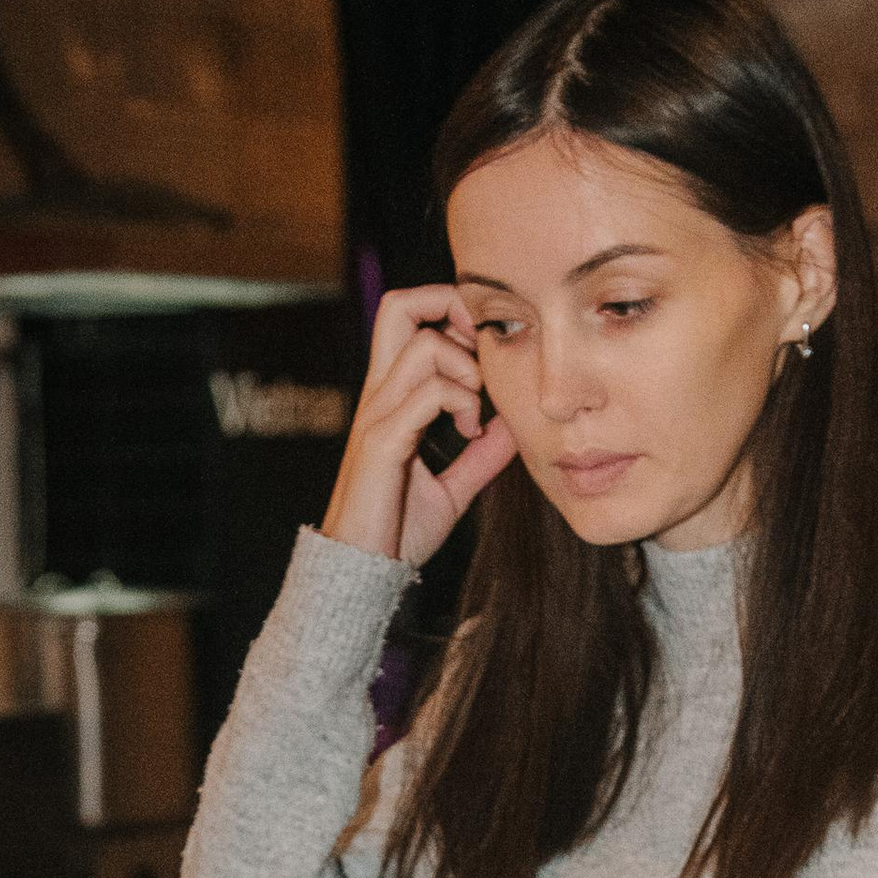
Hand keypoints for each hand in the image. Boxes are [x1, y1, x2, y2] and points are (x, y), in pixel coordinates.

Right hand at [319, 285, 518, 567]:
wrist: (364, 571)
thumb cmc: (396, 530)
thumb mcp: (451, 488)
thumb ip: (480, 456)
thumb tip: (512, 429)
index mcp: (390, 398)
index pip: (406, 316)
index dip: (448, 311)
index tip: (481, 353)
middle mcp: (379, 396)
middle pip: (399, 305)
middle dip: (450, 307)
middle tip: (479, 353)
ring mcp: (378, 416)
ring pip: (425, 346)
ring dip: (466, 369)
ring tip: (475, 410)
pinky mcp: (381, 443)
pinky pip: (426, 395)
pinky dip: (460, 402)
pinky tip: (469, 430)